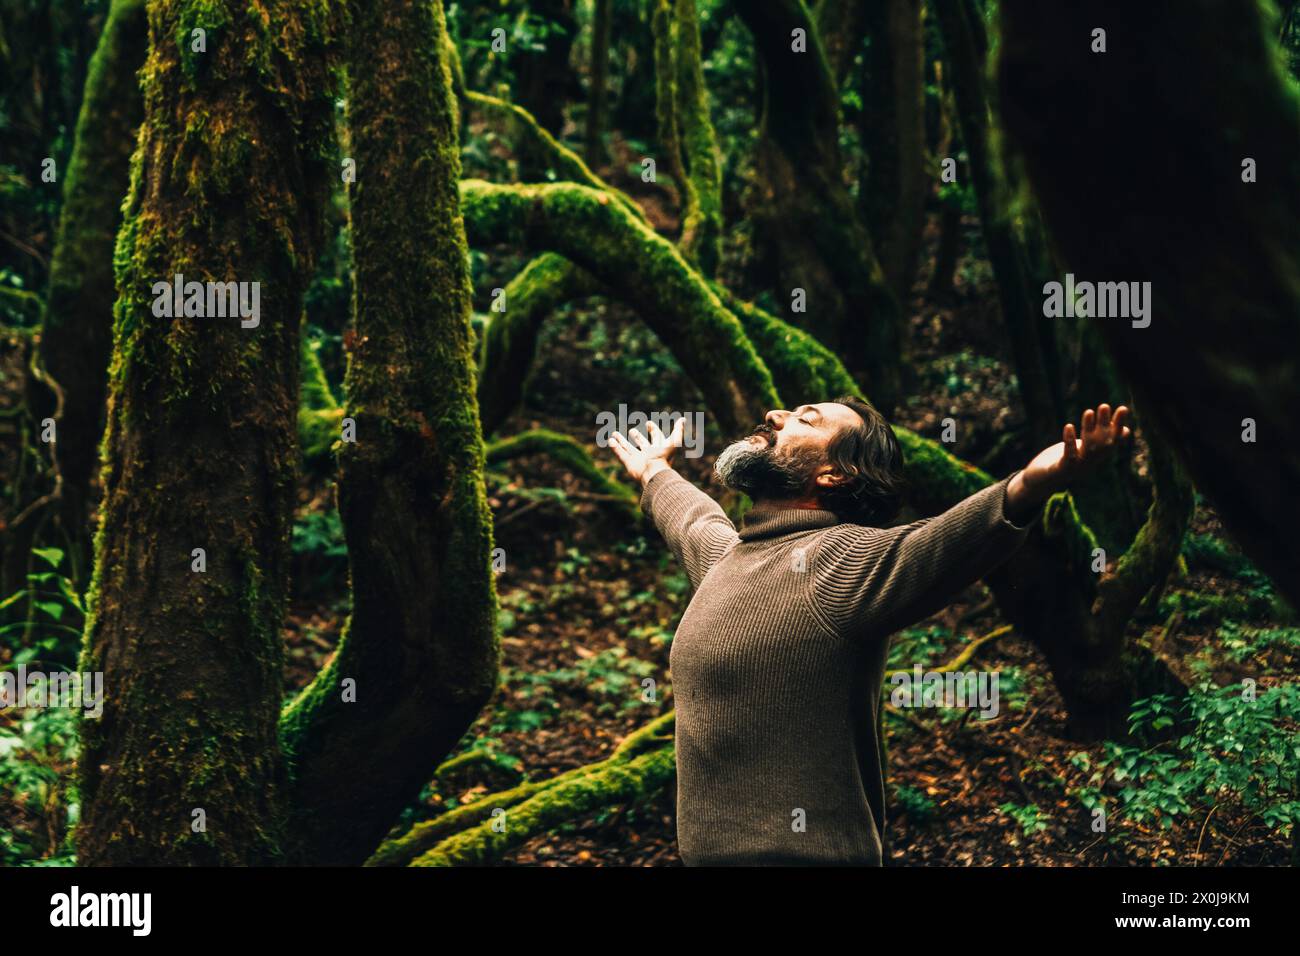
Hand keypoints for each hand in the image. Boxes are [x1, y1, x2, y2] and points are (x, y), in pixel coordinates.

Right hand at [609, 417, 684, 484]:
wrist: (655, 473)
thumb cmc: (665, 457)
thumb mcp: (674, 441)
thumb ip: (678, 430)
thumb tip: (683, 419)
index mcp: (659, 448)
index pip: (656, 436)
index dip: (653, 429)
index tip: (648, 423)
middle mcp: (648, 453)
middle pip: (641, 443)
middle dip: (636, 436)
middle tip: (632, 431)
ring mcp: (638, 459)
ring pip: (628, 448)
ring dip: (621, 441)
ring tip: (614, 434)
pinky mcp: (629, 464)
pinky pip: (621, 455)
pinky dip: (615, 448)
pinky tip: (610, 441)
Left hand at [1007, 404, 1132, 518]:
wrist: (1041, 481)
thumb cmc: (1065, 461)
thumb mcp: (1085, 448)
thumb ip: (1101, 439)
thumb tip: (1125, 430)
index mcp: (1096, 457)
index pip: (1112, 440)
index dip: (1117, 425)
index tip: (1123, 408)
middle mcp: (1090, 462)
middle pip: (1101, 443)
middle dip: (1104, 425)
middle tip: (1104, 406)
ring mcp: (1077, 467)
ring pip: (1086, 448)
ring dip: (1088, 430)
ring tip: (1089, 411)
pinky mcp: (1062, 470)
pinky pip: (1069, 456)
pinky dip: (1070, 441)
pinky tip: (1069, 426)